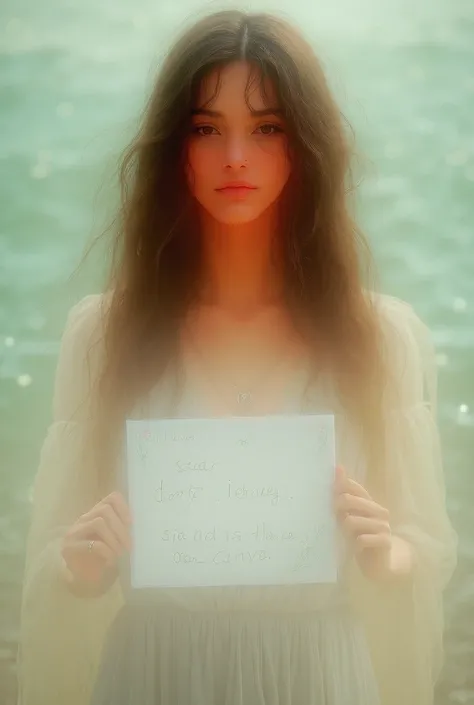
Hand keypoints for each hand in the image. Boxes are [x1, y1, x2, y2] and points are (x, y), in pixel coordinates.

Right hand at [61, 491, 132, 588]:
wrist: (81, 579)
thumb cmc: (100, 559)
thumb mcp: (113, 540)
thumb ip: (121, 530)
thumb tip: (138, 527)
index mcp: (96, 514)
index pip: (111, 498)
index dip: (124, 508)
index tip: (132, 524)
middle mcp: (84, 519)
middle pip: (105, 510)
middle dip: (120, 527)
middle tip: (129, 545)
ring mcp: (74, 532)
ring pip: (98, 523)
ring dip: (114, 538)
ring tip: (120, 552)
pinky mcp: (69, 548)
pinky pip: (92, 543)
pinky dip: (107, 551)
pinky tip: (111, 561)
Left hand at [334, 466, 392, 580]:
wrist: (381, 564)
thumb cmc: (362, 539)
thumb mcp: (351, 520)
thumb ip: (343, 504)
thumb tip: (335, 476)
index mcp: (370, 504)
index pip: (356, 488)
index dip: (342, 484)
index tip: (330, 487)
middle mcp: (379, 512)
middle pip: (352, 500)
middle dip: (337, 506)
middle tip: (333, 517)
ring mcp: (383, 526)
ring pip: (352, 521)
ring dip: (345, 530)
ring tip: (347, 537)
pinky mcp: (385, 541)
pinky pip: (362, 539)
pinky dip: (355, 544)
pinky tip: (356, 547)